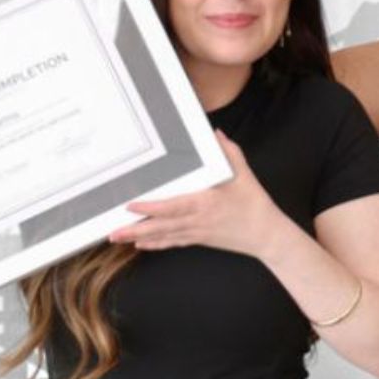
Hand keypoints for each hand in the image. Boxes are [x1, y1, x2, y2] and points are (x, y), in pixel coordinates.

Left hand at [108, 133, 287, 257]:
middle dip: (135, 229)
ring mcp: (196, 232)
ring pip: (163, 236)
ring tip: (117, 238)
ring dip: (139, 237)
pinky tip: (140, 244)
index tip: (132, 206)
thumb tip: (215, 133)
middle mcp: (197, 220)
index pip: (173, 206)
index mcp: (206, 203)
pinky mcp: (199, 239)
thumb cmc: (255, 204)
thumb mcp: (244, 174)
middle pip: (161, 226)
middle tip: (112, 232)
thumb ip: (229, 152)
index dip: (151, 208)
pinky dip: (155, 243)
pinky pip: (172, 242)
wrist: (266, 235)